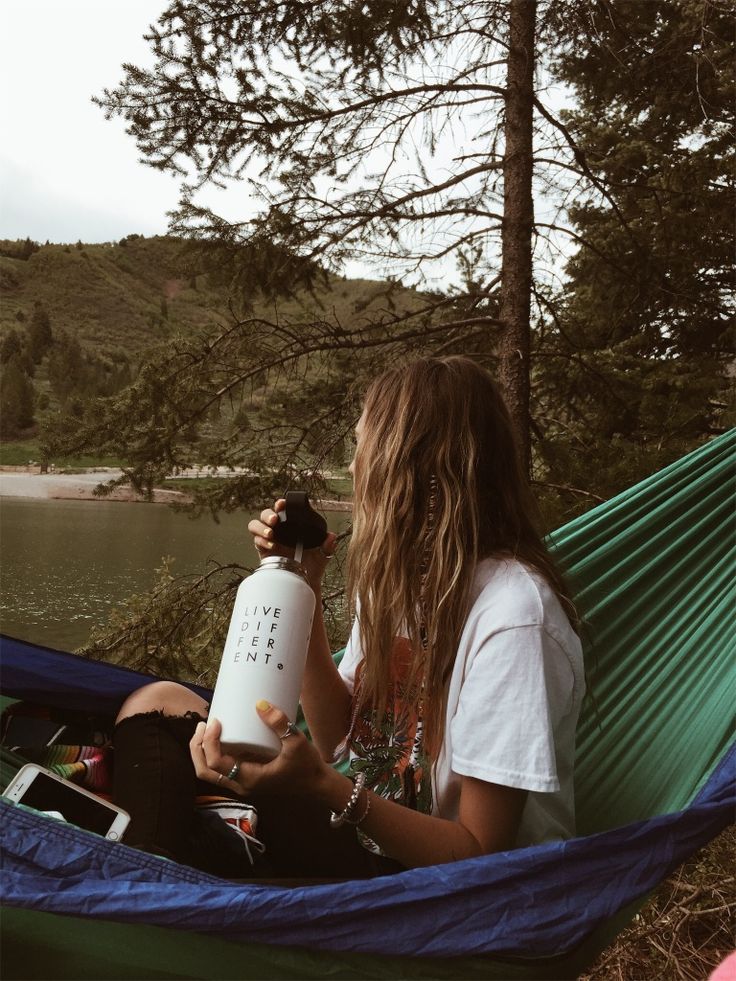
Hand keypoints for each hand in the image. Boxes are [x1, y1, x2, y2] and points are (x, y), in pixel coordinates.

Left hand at [189, 702, 330, 797]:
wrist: (316, 784)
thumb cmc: (307, 766)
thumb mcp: (296, 743)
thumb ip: (280, 723)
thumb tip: (260, 703)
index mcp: (249, 779)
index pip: (216, 763)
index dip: (210, 742)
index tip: (216, 721)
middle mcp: (240, 784)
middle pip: (204, 771)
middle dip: (198, 747)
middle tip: (203, 724)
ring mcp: (241, 782)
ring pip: (209, 772)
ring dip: (202, 751)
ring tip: (205, 728)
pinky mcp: (245, 776)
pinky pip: (219, 767)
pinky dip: (212, 752)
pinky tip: (218, 734)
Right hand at [247, 498, 336, 588]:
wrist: (305, 583)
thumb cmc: (313, 565)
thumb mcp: (323, 555)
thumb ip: (328, 546)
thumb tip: (331, 536)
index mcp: (292, 525)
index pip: (284, 509)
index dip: (281, 504)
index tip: (282, 504)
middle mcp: (279, 530)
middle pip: (266, 514)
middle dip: (268, 514)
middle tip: (275, 520)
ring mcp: (270, 539)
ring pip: (255, 525)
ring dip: (260, 527)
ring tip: (270, 534)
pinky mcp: (263, 551)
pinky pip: (256, 542)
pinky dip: (261, 542)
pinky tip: (271, 546)